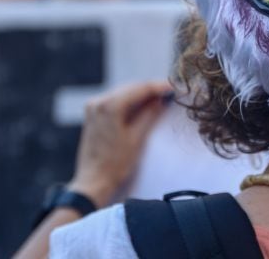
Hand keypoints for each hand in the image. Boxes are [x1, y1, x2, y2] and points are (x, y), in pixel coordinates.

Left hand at [67, 80, 172, 206]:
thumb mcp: (137, 138)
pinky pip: (115, 101)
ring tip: (160, 99)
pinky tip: (143, 107)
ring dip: (141, 95)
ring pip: (123, 93)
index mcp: (109, 106)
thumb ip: (150, 114)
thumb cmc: (115, 164)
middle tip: (170, 93)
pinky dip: (130, 102)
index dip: (159, 86)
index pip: (140, 88)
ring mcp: (93, 107)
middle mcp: (98, 102)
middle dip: (151, 90)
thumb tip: (162, 99)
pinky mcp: (93, 114)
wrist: (93, 182)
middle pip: (131, 88)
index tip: (174, 87)